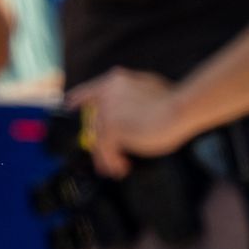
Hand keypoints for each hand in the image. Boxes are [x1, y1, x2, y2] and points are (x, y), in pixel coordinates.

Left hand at [66, 68, 189, 177]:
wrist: (179, 109)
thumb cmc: (173, 101)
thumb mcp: (147, 88)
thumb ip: (131, 95)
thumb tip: (125, 114)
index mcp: (115, 80)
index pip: (87, 92)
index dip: (77, 101)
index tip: (70, 108)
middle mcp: (107, 93)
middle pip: (92, 123)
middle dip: (97, 144)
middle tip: (107, 159)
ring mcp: (108, 110)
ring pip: (98, 140)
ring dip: (106, 157)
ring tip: (117, 168)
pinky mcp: (112, 128)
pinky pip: (105, 150)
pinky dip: (112, 162)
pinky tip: (123, 167)